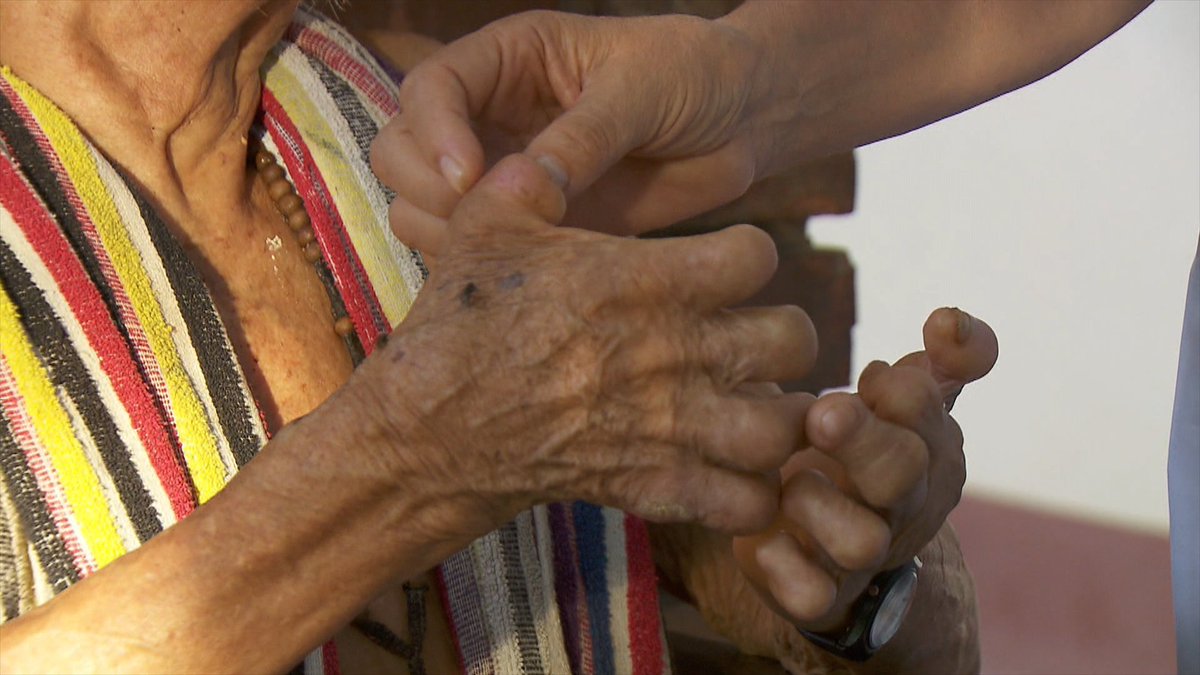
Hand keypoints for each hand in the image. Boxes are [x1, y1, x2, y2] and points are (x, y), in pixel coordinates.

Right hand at [359, 153, 816, 534]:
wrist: (432, 428)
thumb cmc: (461, 323)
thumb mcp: (487, 225)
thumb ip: (534, 177)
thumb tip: (549, 147)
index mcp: (651, 281)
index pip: (759, 255)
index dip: (748, 255)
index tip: (725, 265)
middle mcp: (677, 353)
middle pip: (794, 338)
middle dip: (783, 335)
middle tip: (752, 337)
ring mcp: (673, 427)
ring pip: (784, 428)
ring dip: (782, 417)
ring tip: (757, 405)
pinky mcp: (656, 487)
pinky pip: (743, 503)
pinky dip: (750, 494)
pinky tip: (731, 471)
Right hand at [370, 10, 774, 256]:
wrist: (743, 120)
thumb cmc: (695, 75)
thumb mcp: (644, 88)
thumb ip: (585, 134)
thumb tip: (528, 186)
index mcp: (508, 61)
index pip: (431, 88)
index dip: (435, 134)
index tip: (472, 178)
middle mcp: (489, 115)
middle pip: (400, 151)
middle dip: (428, 188)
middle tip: (486, 219)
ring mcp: (502, 174)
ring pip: (422, 207)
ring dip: (446, 234)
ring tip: (513, 246)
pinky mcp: (528, 224)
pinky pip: (474, 250)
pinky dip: (482, 265)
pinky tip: (529, 270)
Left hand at [731, 308, 997, 630]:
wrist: (829, 547)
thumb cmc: (861, 452)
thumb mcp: (902, 402)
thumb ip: (938, 360)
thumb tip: (951, 320)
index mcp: (926, 448)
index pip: (931, 414)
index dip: (905, 392)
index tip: (871, 374)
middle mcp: (901, 504)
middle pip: (903, 474)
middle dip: (863, 439)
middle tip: (821, 413)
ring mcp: (859, 554)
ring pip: (860, 542)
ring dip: (817, 504)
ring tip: (786, 481)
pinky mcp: (816, 594)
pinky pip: (808, 593)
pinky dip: (781, 563)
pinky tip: (759, 534)